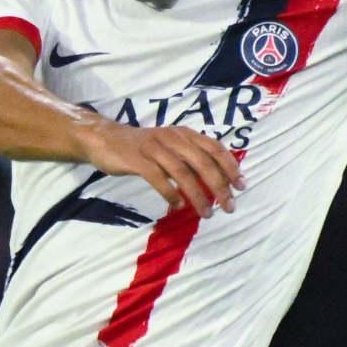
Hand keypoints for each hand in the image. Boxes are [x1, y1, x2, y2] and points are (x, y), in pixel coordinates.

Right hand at [82, 123, 242, 214]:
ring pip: (183, 173)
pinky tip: (178, 205)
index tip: (241, 186)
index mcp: (184, 133)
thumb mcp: (170, 144)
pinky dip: (170, 193)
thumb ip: (190, 155)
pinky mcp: (137, 160)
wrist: (105, 139)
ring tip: (207, 213)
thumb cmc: (142, 146)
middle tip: (229, 206)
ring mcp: (154, 148)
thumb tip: (216, 177)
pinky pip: (158, 178)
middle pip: (203, 162)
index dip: (230, 167)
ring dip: (198, 195)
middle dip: (219, 186)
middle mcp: (172, 138)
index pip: (214, 148)